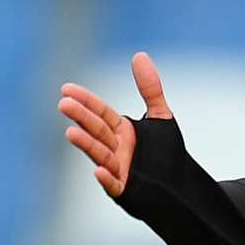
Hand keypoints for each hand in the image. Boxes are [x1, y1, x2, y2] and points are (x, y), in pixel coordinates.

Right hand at [58, 52, 172, 197]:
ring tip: (71, 132)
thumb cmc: (166, 153)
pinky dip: (105, 179)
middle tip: (64, 104)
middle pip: (97, 130)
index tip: (66, 88)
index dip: (86, 101)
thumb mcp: (161, 116)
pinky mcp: (125, 190)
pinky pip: (113, 185)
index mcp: (121, 131)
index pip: (100, 112)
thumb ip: (150, 88)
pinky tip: (99, 171)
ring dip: (86, 144)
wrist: (181, 188)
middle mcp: (115, 149)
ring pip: (100, 155)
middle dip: (82, 118)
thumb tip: (139, 54)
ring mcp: (118, 170)